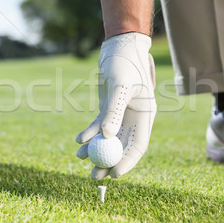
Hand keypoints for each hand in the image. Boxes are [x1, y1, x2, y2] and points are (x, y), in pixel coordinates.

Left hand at [75, 32, 156, 179]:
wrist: (118, 46)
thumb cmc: (124, 62)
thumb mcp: (119, 86)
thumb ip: (114, 111)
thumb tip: (106, 137)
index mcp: (145, 115)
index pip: (138, 146)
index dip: (126, 162)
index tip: (113, 174)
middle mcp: (134, 118)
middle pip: (122, 147)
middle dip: (108, 162)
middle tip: (94, 176)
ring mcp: (121, 114)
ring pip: (108, 139)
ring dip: (95, 150)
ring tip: (80, 158)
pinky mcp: (108, 109)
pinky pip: (98, 127)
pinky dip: (89, 134)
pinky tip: (78, 141)